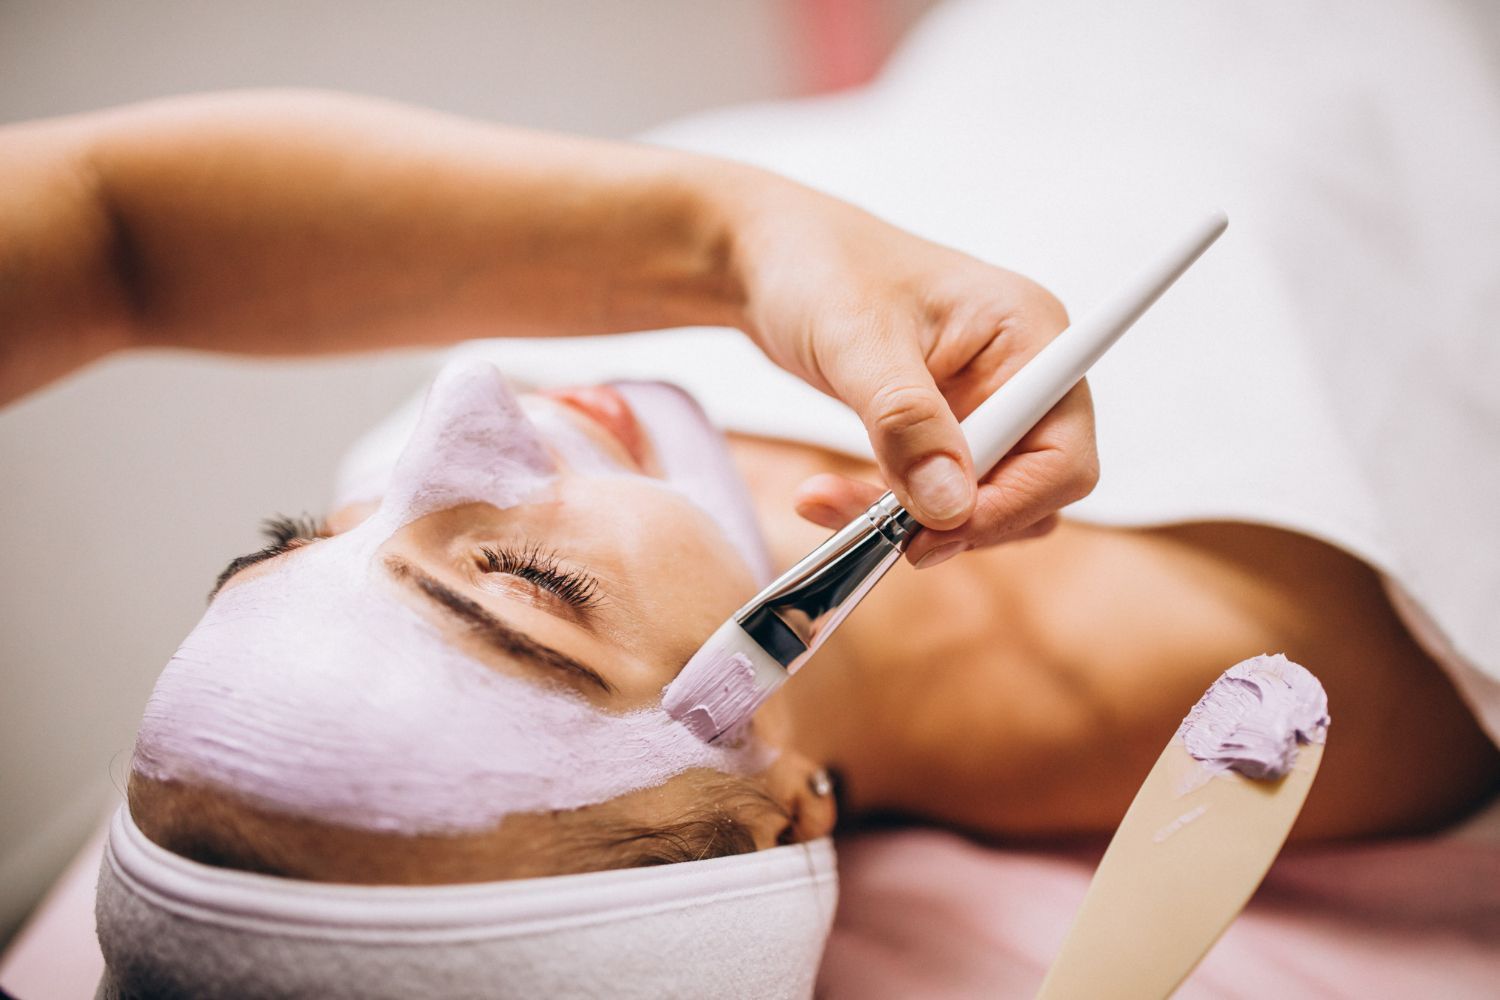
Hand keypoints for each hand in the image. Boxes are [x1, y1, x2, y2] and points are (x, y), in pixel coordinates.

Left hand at [728, 177, 1097, 566]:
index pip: (1063, 455)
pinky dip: (890, 510)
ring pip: (981, 504)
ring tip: (826, 502)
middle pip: (1032, 493)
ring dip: (913, 522)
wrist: (768, 257)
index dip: (1009, 506)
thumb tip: (951, 505)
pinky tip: (827, 496)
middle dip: (955, 520)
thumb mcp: (858, 340)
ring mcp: (984, 405)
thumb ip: (906, 422)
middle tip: (877, 533)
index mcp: (1030, 334)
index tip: (934, 531)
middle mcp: (1022, 374)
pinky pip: (939, 496)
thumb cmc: (820, 267)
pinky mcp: (944, 429)